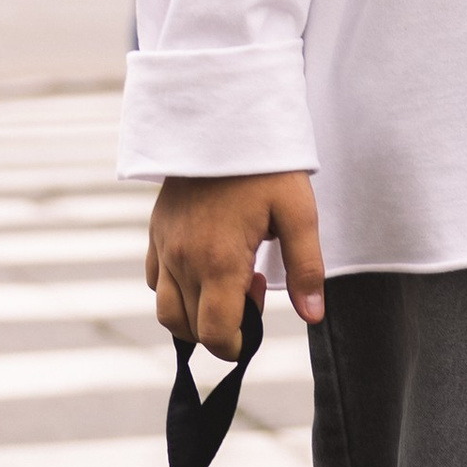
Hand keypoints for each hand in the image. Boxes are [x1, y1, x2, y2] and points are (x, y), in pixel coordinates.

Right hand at [148, 170, 324, 359]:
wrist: (223, 120)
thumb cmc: (266, 167)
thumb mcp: (299, 214)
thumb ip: (306, 268)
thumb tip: (312, 315)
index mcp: (218, 261)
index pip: (215, 333)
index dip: (236, 347)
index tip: (254, 334)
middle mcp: (183, 259)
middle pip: (188, 328)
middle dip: (219, 330)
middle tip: (252, 293)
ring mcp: (163, 246)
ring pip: (166, 309)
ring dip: (195, 314)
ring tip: (231, 282)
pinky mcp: (155, 232)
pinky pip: (155, 280)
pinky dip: (176, 291)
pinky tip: (207, 268)